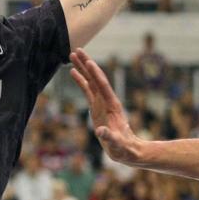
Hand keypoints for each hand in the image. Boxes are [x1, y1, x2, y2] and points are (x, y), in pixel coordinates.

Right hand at [69, 49, 138, 164]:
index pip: (103, 86)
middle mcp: (107, 100)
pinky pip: (87, 90)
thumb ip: (109, 138)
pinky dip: (80, 80)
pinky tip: (73, 72)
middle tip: (77, 50)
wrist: (126, 149)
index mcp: (112, 106)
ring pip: (90, 81)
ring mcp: (101, 103)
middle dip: (87, 64)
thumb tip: (100, 132)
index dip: (95, 74)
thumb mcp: (116, 144)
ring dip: (82, 68)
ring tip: (72, 55)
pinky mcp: (96, 107)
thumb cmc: (122, 148)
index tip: (88, 61)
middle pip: (95, 78)